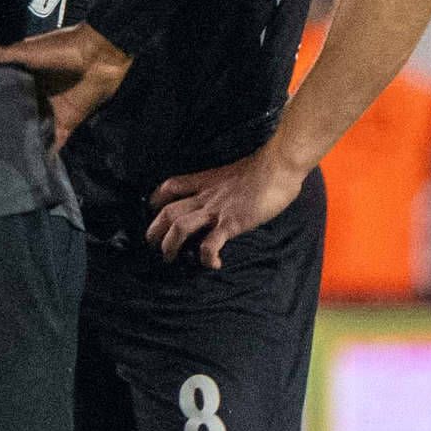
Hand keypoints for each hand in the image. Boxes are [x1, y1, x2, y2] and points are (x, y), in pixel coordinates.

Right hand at [0, 22, 131, 146]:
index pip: (3, 92)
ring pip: (32, 130)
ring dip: (21, 143)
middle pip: (17, 114)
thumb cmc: (62, 50)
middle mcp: (36, 96)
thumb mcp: (28, 50)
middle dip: (3, 127)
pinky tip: (31, 169)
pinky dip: (46, 155)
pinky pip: (54, 143)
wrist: (99, 58)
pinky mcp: (66, 125)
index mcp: (26, 77)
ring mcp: (51, 111)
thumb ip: (3, 54)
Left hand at [146, 141, 305, 266]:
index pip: (171, 187)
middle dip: (154, 229)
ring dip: (169, 245)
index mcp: (206, 182)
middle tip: (152, 243)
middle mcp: (206, 196)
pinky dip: (207, 257)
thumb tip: (229, 195)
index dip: (156, 199)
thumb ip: (225, 185)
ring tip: (169, 258)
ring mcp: (216, 210)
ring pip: (180, 227)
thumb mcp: (234, 172)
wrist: (278, 165)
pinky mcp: (231, 223)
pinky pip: (210, 244)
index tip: (153, 210)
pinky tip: (213, 264)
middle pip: (168, 212)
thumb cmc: (264, 168)